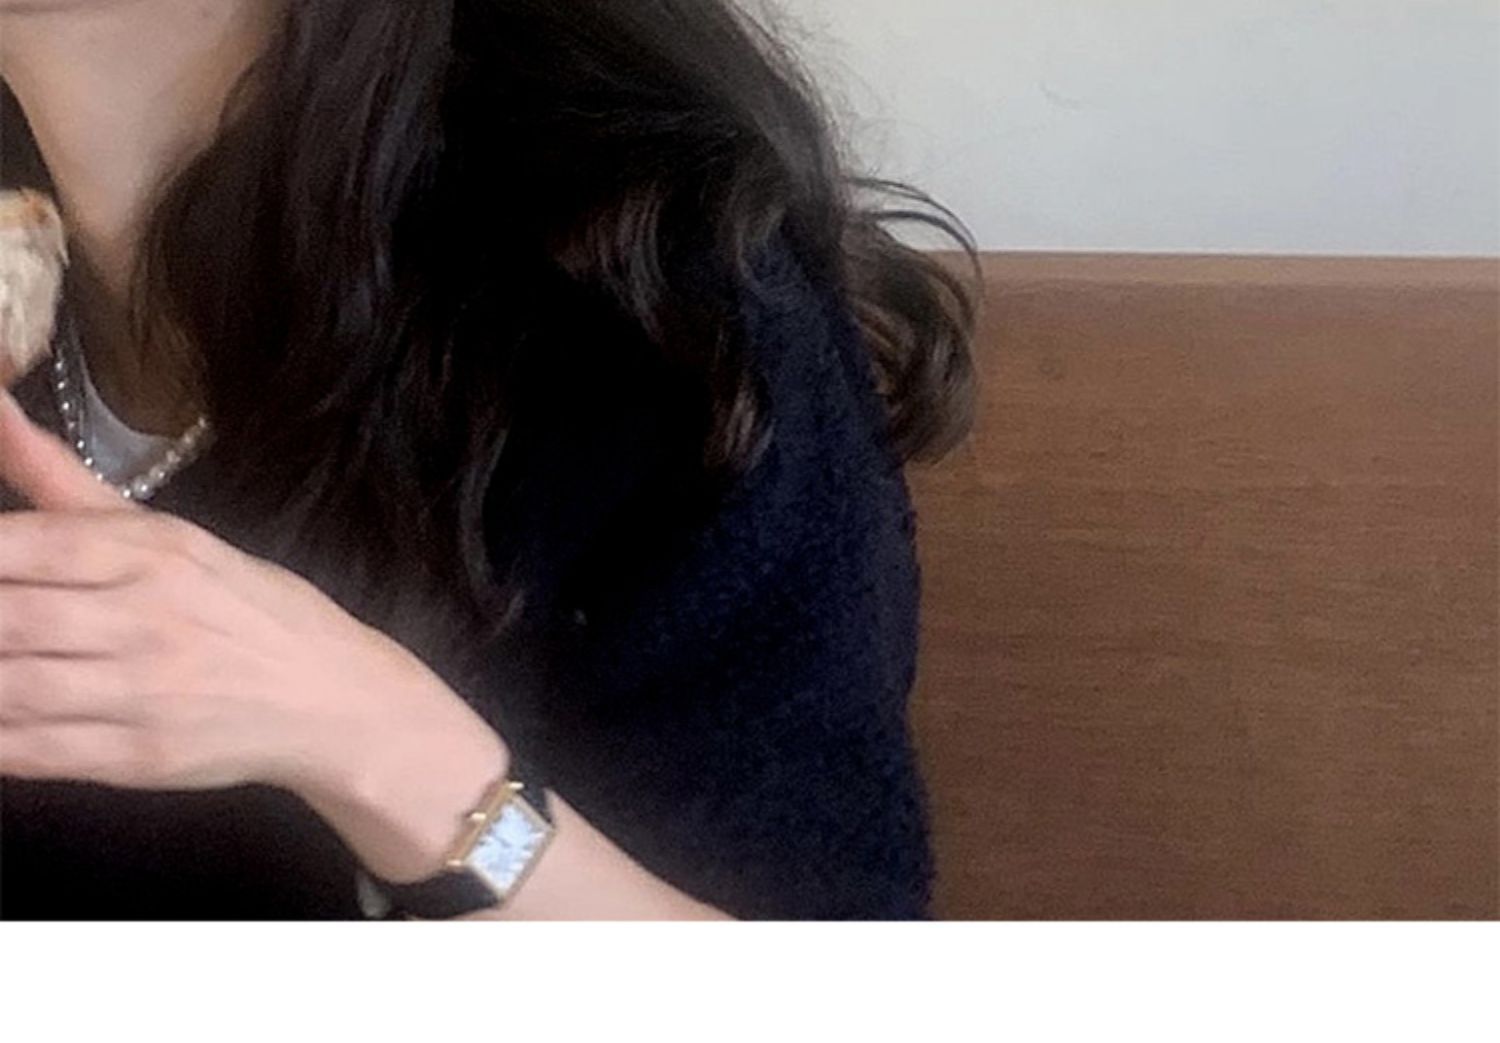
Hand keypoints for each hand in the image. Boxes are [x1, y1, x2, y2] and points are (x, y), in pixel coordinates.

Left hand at [0, 389, 508, 880]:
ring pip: (10, 688)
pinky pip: (33, 751)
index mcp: (156, 553)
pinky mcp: (141, 757)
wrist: (334, 700)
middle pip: (9, 619)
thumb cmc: (249, 611)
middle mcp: (149, 619)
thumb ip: (64, 480)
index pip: (30, 543)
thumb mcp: (172, 536)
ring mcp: (145, 694)